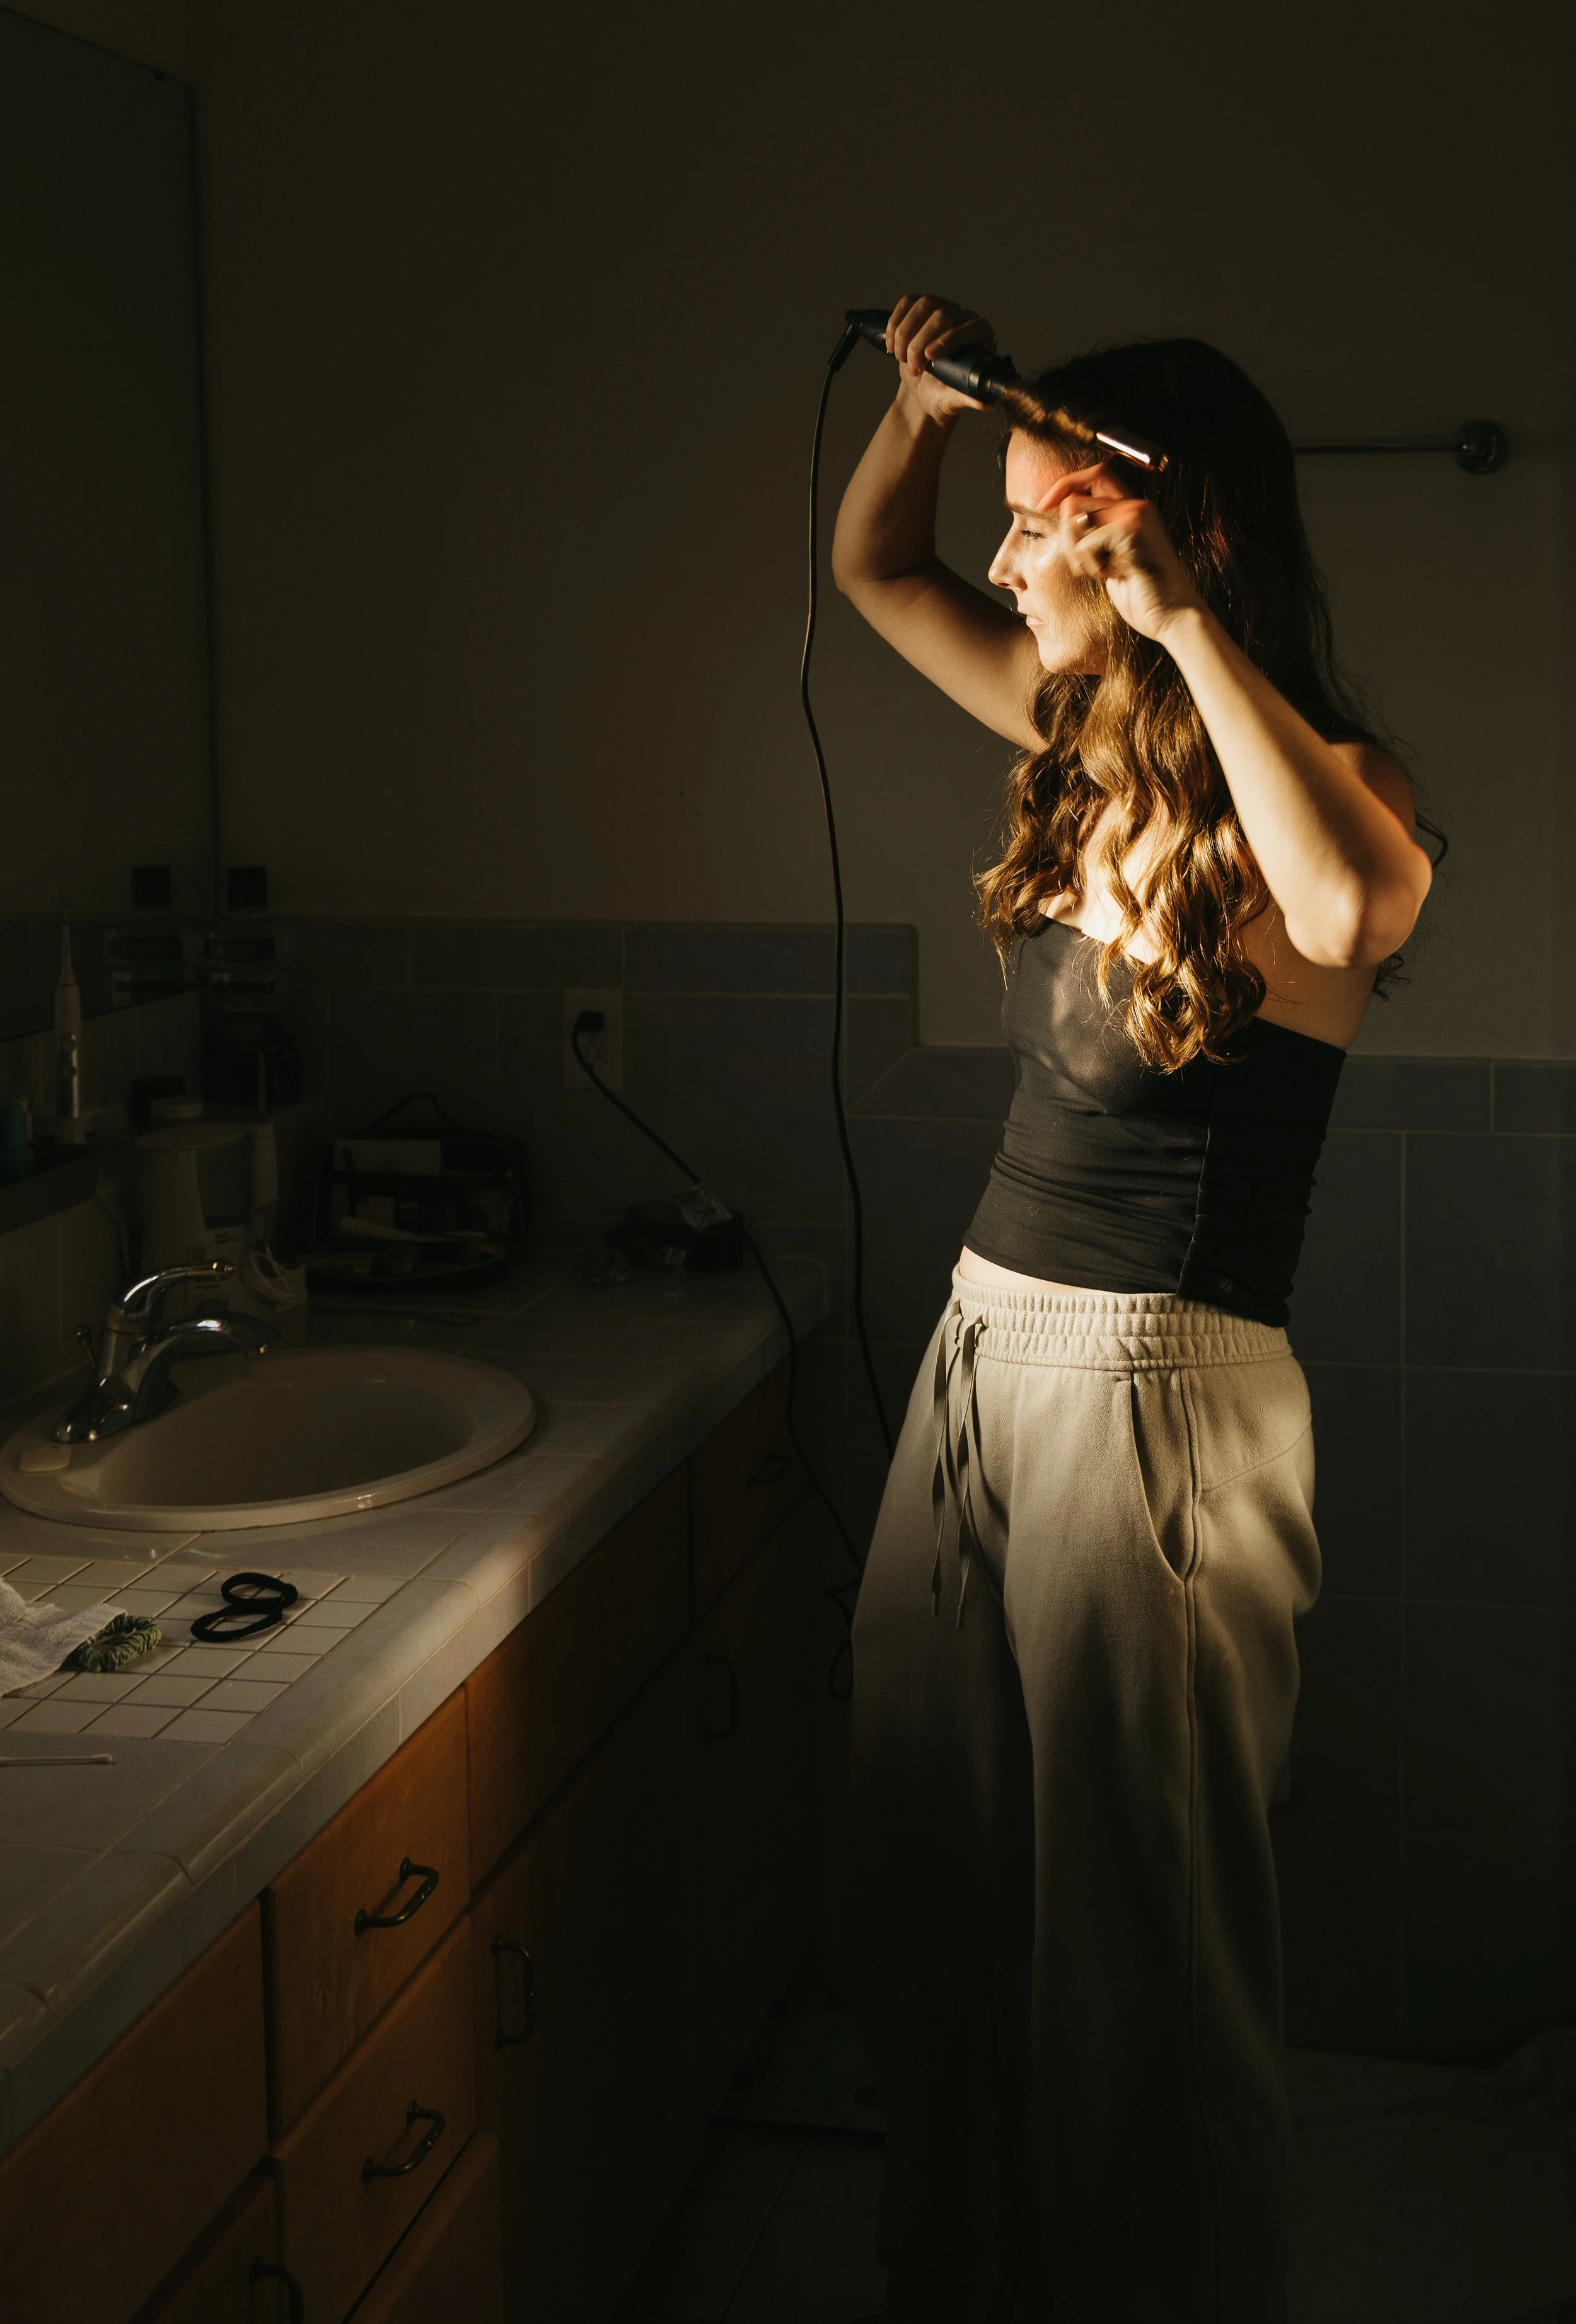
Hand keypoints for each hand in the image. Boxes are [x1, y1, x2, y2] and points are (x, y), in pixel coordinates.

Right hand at [884, 293, 995, 421]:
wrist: (922, 389)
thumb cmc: (941, 394)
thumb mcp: (953, 400)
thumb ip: (968, 398)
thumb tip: (986, 404)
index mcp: (980, 337)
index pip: (971, 327)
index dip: (950, 339)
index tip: (929, 357)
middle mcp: (963, 318)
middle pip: (943, 314)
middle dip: (921, 342)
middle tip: (913, 368)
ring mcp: (941, 308)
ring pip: (924, 305)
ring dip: (906, 333)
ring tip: (901, 358)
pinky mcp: (921, 308)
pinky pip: (907, 303)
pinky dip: (895, 323)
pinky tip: (892, 345)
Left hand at [1040, 461, 1203, 643]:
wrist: (1173, 615)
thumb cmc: (1143, 595)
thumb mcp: (1112, 559)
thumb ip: (1095, 534)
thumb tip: (1060, 513)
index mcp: (1133, 510)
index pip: (1094, 476)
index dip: (1065, 485)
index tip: (1044, 506)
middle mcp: (1135, 505)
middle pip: (1073, 500)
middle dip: (1066, 537)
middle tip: (1085, 566)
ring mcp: (1135, 514)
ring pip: (1074, 518)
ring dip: (1077, 554)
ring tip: (1102, 572)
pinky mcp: (1130, 529)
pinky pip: (1084, 542)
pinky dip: (1090, 566)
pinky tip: (1114, 577)